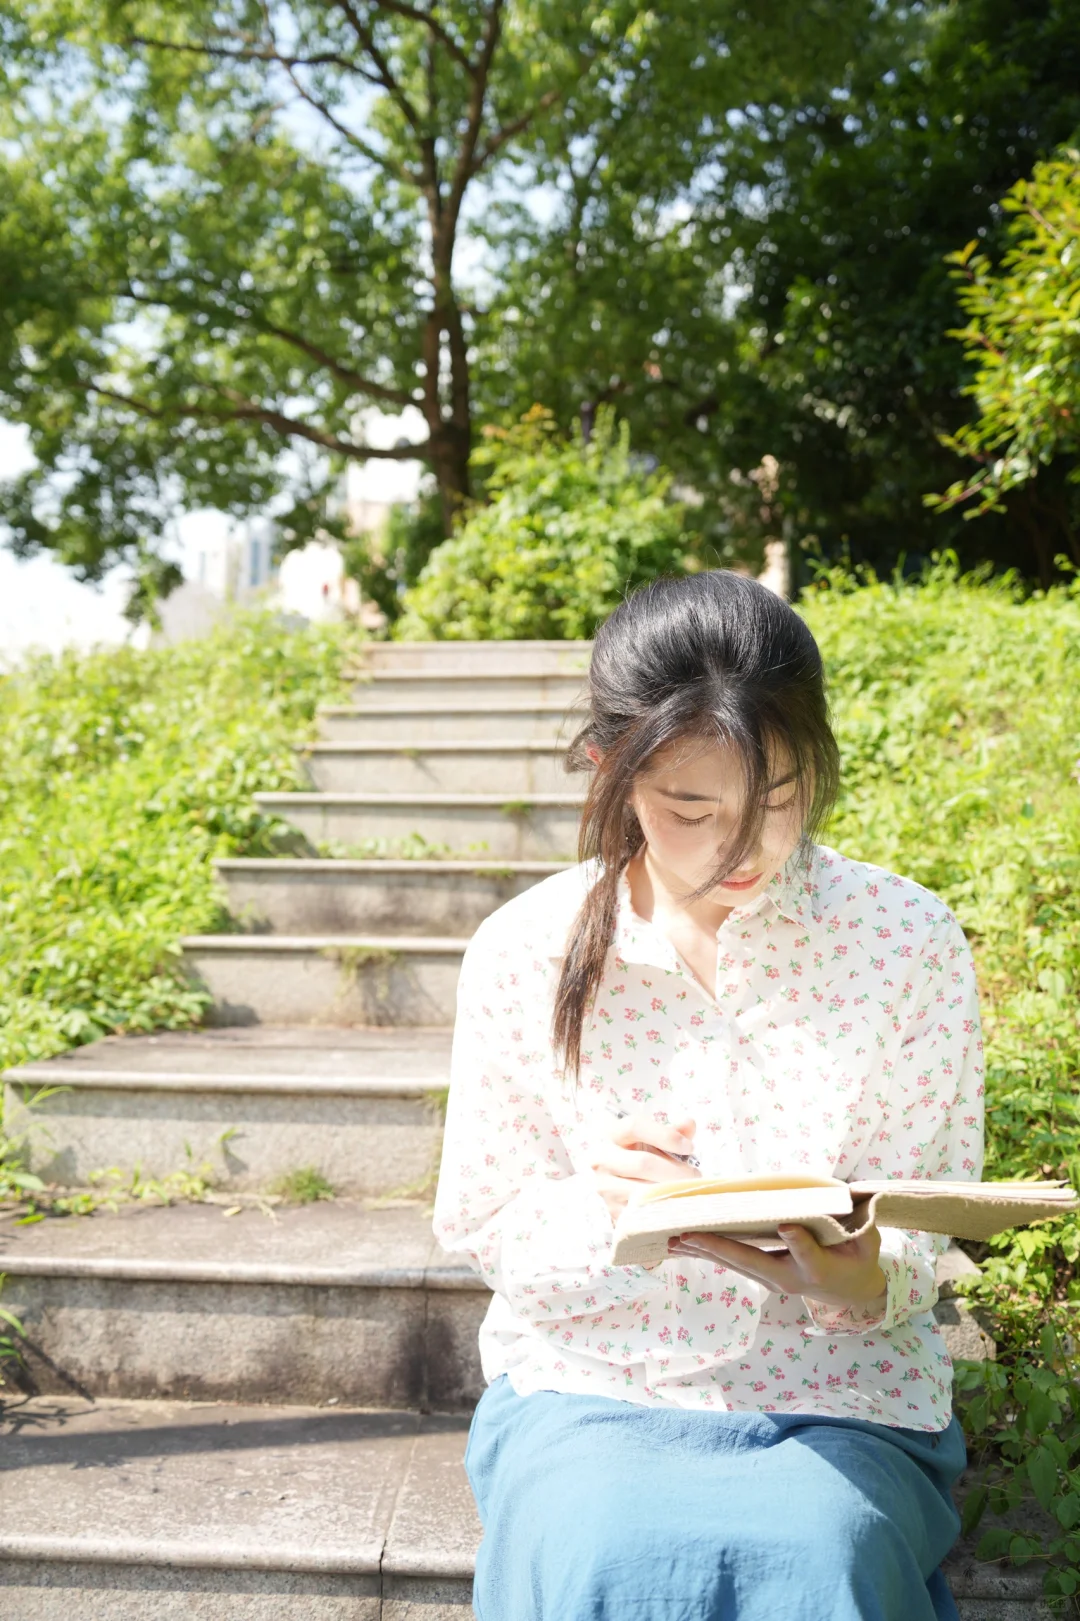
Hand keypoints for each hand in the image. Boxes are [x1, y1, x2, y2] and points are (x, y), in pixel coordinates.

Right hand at [590, 1113, 698, 1221]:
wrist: (620, 1183)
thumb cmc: (642, 1155)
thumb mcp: (654, 1140)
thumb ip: (673, 1131)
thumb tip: (690, 1124)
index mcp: (613, 1135)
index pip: (634, 1126)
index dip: (665, 1135)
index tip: (689, 1147)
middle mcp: (602, 1159)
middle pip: (643, 1162)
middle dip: (675, 1170)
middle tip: (695, 1175)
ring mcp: (605, 1187)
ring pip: (643, 1189)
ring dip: (672, 1190)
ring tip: (688, 1189)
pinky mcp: (613, 1210)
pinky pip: (643, 1210)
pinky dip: (664, 1206)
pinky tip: (676, 1202)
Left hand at [668, 1224, 887, 1314]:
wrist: (850, 1292)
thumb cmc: (858, 1259)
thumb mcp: (867, 1243)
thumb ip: (863, 1223)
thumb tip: (857, 1192)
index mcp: (820, 1268)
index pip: (807, 1254)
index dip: (798, 1242)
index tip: (788, 1226)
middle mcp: (790, 1277)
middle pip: (753, 1262)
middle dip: (721, 1248)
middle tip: (689, 1236)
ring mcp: (772, 1279)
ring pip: (735, 1264)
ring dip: (704, 1251)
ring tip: (674, 1239)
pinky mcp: (761, 1275)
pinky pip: (732, 1263)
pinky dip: (708, 1252)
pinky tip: (683, 1244)